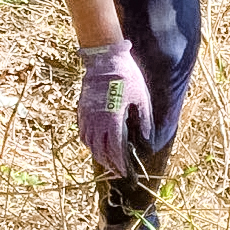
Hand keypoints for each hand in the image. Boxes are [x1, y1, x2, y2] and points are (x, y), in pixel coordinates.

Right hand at [75, 38, 152, 177]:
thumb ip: (144, 120)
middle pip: (100, 150)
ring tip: (106, 161)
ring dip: (97, 155)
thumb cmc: (126, 76)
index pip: (115, 149)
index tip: (124, 172)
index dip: (119, 163)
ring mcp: (87, 114)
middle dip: (109, 164)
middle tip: (116, 171)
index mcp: (113, 119)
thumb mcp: (142, 97)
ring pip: (89, 143)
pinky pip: (83, 131)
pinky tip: (95, 144)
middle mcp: (97, 120)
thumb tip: (146, 138)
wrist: (104, 57)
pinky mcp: (82, 108)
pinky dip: (88, 142)